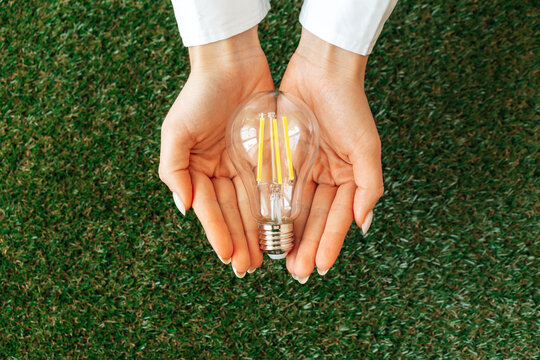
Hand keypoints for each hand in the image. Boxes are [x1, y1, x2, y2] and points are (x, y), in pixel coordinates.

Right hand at [159, 27, 273, 276]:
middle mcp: (220, 172)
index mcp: (198, 170)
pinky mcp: (265, 156)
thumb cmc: (200, 94)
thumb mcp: (176, 131)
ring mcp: (243, 165)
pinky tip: (282, 226)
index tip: (227, 257)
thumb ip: (174, 171)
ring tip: (266, 256)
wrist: (232, 63)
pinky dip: (275, 207)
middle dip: (240, 241)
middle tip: (249, 267)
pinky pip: (271, 186)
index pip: (209, 208)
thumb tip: (183, 208)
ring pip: (252, 205)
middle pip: (231, 212)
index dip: (217, 233)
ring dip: (258, 232)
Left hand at [280, 29, 383, 282]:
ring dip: (286, 233)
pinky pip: (274, 187)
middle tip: (295, 271)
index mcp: (346, 179)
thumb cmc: (349, 106)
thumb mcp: (366, 146)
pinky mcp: (281, 158)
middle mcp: (324, 178)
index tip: (320, 267)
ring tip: (277, 257)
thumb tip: (364, 224)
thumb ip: (368, 186)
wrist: (321, 70)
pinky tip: (262, 227)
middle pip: (313, 218)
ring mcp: (302, 169)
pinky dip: (269, 208)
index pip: (337, 218)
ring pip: (292, 208)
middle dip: (306, 245)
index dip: (330, 242)